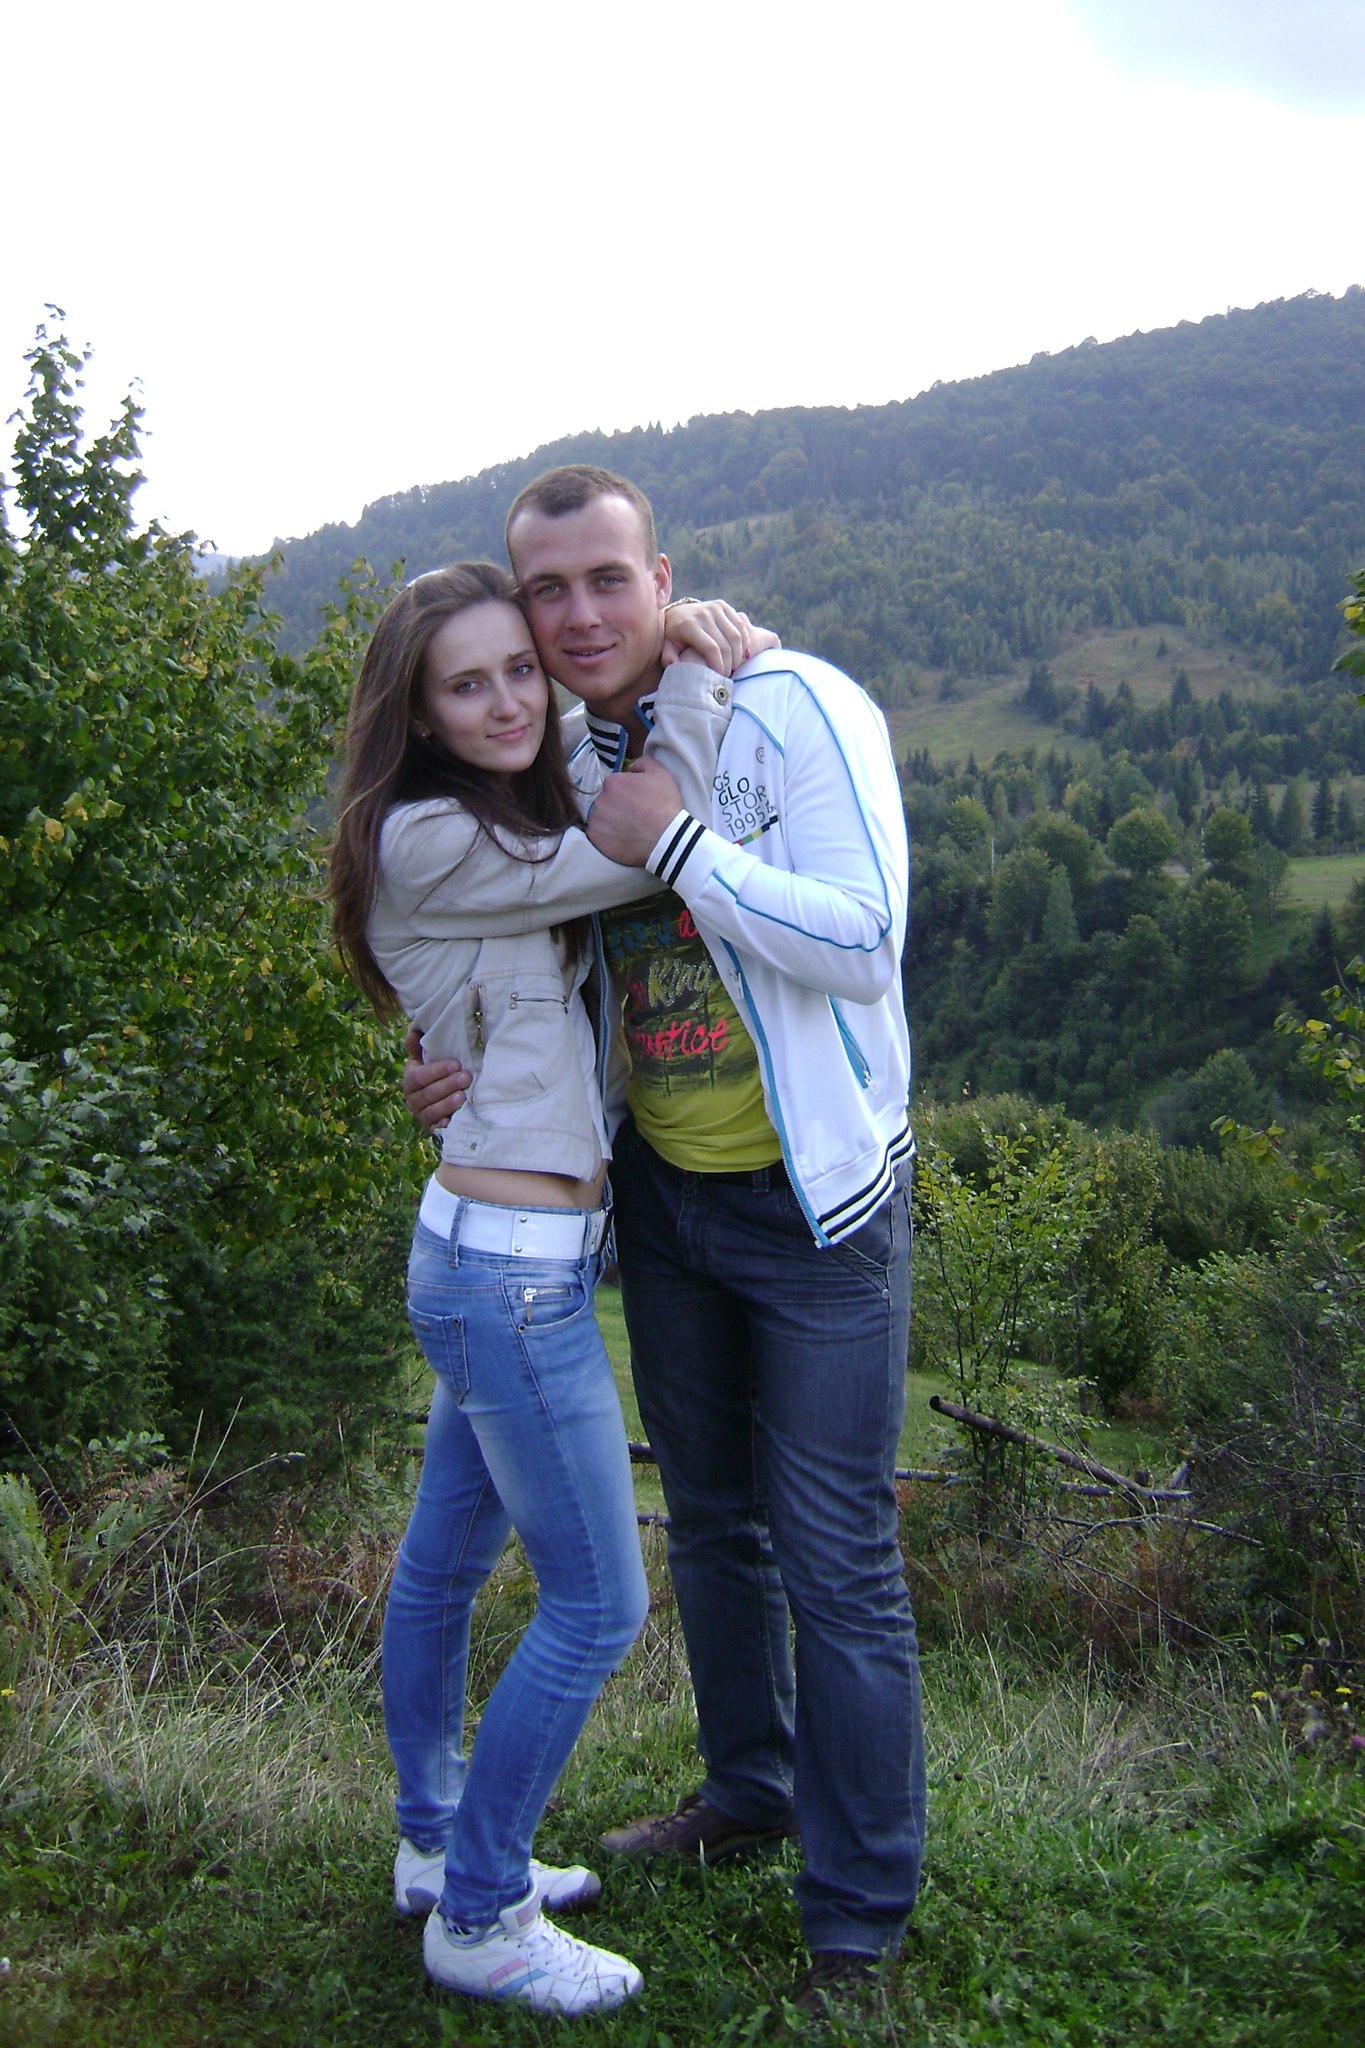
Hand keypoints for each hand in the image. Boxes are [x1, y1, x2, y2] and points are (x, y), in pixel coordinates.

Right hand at [402, 1024, 471, 1133]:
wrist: (440, 1100)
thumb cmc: (436, 1075)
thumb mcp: (427, 1060)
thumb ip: (419, 1047)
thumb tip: (413, 1033)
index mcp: (410, 1080)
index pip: (419, 1076)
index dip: (437, 1070)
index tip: (456, 1063)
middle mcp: (412, 1099)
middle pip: (428, 1093)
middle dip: (448, 1085)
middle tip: (466, 1077)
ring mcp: (421, 1115)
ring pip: (432, 1111)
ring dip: (448, 1103)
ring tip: (463, 1096)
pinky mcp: (431, 1128)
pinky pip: (435, 1128)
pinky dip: (443, 1124)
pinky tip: (452, 1120)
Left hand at [587, 756, 686, 865]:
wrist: (667, 839)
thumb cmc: (665, 806)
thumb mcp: (661, 774)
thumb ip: (643, 762)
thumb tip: (631, 767)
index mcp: (613, 782)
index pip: (614, 784)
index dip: (626, 792)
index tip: (636, 801)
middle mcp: (600, 799)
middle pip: (606, 800)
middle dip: (617, 806)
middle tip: (634, 815)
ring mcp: (596, 820)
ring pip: (600, 817)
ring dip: (610, 821)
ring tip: (629, 828)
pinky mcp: (595, 838)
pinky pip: (597, 834)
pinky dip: (607, 836)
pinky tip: (622, 838)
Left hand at [661, 599, 780, 675]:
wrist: (677, 613)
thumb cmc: (673, 637)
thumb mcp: (667, 647)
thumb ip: (669, 657)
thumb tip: (675, 665)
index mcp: (689, 625)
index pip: (711, 649)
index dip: (719, 665)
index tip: (720, 676)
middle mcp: (703, 614)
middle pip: (725, 644)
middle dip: (729, 663)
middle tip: (728, 675)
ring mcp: (714, 607)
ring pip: (736, 635)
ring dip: (739, 654)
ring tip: (735, 666)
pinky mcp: (723, 605)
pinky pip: (740, 625)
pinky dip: (744, 641)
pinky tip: (742, 655)